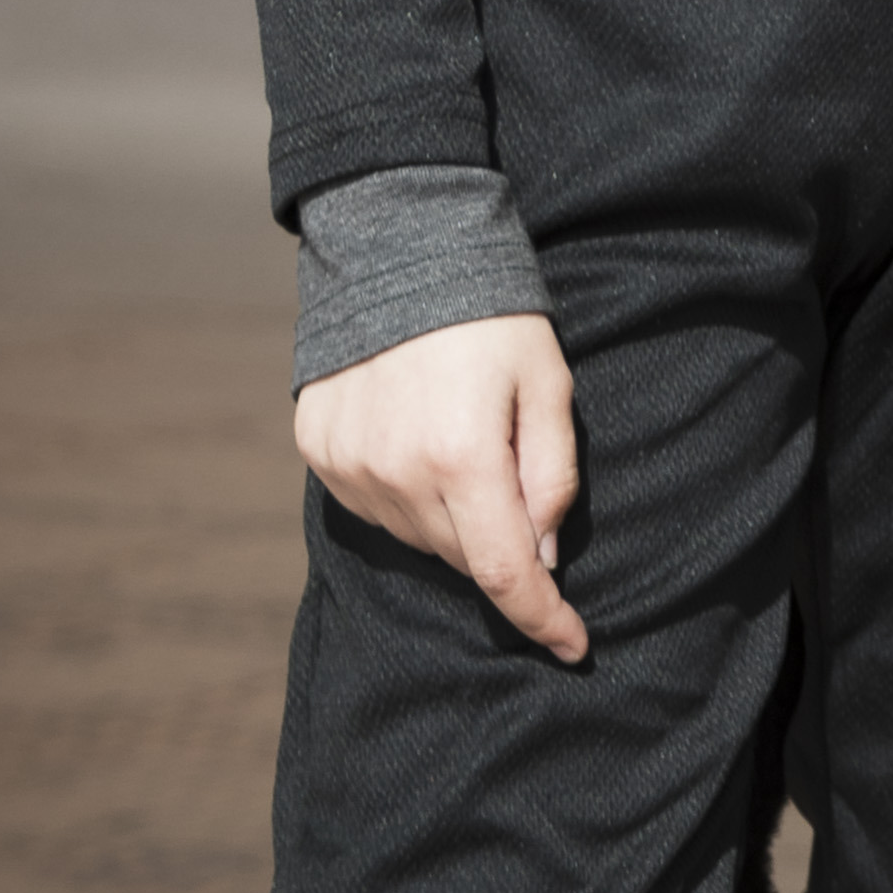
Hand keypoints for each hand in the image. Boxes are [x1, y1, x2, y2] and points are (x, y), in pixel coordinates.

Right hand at [295, 310, 587, 659]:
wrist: (397, 247)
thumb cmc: (492, 315)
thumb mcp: (548, 384)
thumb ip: (551, 476)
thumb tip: (542, 556)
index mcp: (463, 456)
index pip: (506, 573)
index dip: (543, 619)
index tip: (573, 646)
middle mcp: (397, 472)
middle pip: (462, 558)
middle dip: (502, 545)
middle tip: (516, 480)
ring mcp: (349, 466)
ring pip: (418, 538)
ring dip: (452, 519)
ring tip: (464, 441)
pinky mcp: (319, 451)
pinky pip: (374, 507)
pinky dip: (407, 495)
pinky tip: (419, 440)